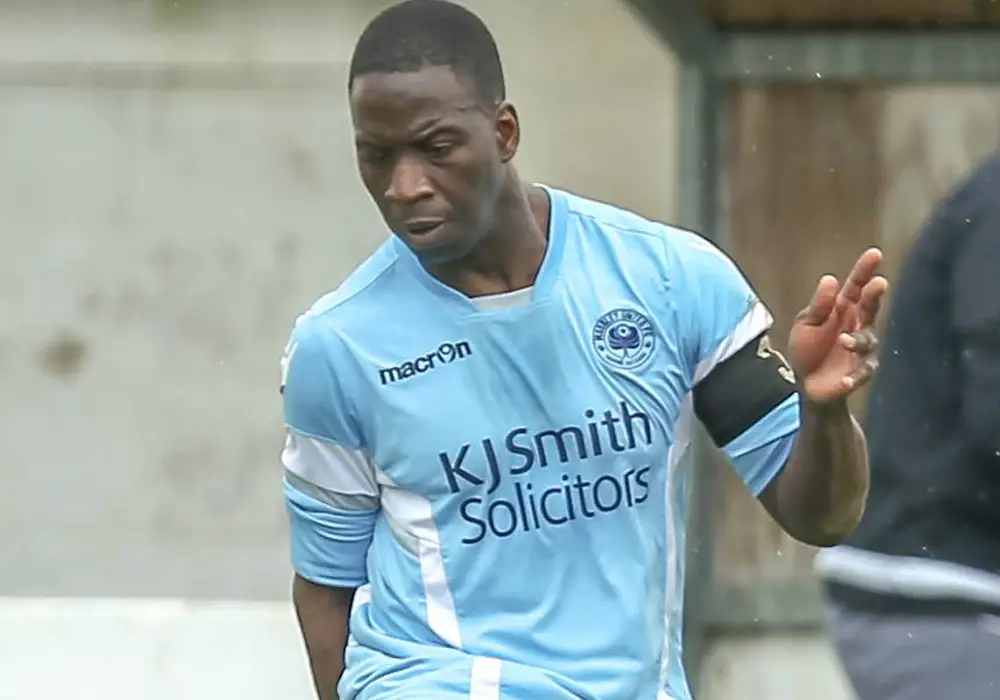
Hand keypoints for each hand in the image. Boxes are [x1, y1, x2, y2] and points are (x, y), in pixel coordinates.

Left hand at [787, 248, 889, 403]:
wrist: (807, 382)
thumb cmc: (808, 347)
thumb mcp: (806, 324)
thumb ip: (818, 305)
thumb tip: (829, 279)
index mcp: (843, 308)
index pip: (856, 286)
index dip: (865, 270)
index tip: (875, 254)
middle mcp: (857, 324)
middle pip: (870, 306)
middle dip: (875, 294)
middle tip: (878, 284)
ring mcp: (862, 348)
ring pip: (868, 339)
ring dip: (857, 339)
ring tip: (843, 340)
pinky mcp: (861, 371)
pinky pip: (863, 371)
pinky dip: (854, 375)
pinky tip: (844, 379)